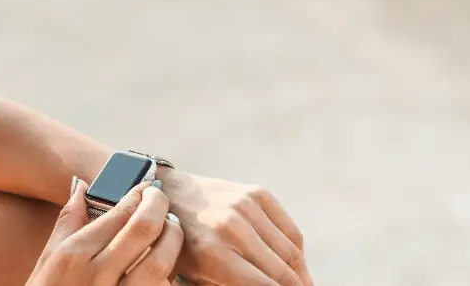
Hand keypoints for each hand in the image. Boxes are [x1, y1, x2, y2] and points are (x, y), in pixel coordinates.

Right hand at [28, 179, 184, 285]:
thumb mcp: (49, 257)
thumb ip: (68, 220)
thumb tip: (79, 186)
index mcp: (74, 255)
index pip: (117, 214)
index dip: (137, 195)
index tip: (145, 186)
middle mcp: (97, 275)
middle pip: (143, 229)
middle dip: (158, 204)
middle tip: (159, 197)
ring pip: (160, 262)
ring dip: (172, 239)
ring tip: (169, 227)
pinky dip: (167, 272)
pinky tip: (162, 261)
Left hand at [158, 170, 312, 285]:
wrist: (168, 193)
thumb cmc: (179, 244)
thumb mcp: (193, 275)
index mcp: (213, 253)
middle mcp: (232, 228)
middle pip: (283, 272)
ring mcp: (247, 207)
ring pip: (292, 253)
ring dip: (301, 274)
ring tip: (301, 284)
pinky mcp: (258, 193)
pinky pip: (290, 231)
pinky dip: (296, 251)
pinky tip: (293, 263)